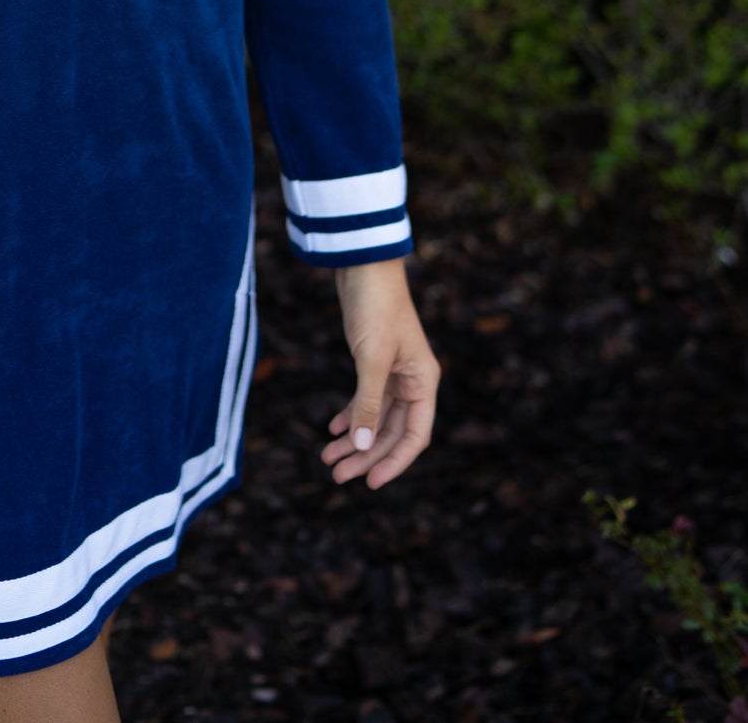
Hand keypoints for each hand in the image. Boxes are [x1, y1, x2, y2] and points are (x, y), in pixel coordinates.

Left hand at [321, 257, 438, 489]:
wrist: (363, 267)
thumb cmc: (376, 309)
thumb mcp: (372, 360)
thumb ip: (368, 404)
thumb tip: (363, 447)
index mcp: (423, 382)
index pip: (415, 436)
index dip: (395, 462)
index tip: (371, 483)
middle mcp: (412, 382)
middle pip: (390, 432)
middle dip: (365, 455)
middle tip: (336, 476)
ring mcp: (393, 373)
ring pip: (375, 418)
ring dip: (354, 439)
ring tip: (327, 460)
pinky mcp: (373, 363)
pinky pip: (364, 400)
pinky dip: (350, 416)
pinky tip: (332, 429)